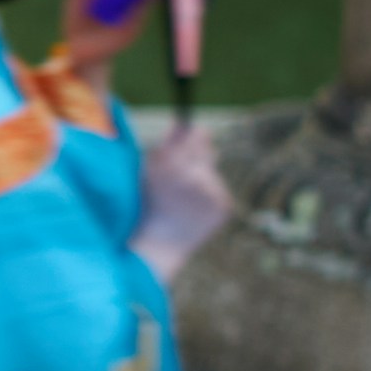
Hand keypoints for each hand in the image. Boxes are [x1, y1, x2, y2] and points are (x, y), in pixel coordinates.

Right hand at [132, 120, 231, 278]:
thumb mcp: (148, 171)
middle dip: (197, 155)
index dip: (192, 133)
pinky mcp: (224, 207)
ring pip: (212, 173)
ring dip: (201, 178)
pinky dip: (209, 196)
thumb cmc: (146, 205)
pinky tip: (193, 208)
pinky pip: (219, 191)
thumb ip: (168, 146)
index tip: (189, 132)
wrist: (158, 246)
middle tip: (181, 170)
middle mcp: (197, 177)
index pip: (197, 135)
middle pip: (208, 151)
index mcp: (175, 165)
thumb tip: (185, 124)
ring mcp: (214, 193)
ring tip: (183, 197)